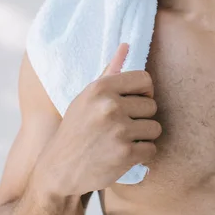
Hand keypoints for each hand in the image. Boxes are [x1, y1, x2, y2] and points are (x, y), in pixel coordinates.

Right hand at [37, 43, 161, 195]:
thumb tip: (126, 45)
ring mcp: (118, 130)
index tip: (133, 103)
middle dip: (141, 118)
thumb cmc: (77, 129)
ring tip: (121, 141)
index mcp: (101, 88)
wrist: (59, 169)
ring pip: (155, 128)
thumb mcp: (87, 97)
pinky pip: (152, 149)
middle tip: (120, 127)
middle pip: (152, 105)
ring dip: (143, 137)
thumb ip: (110, 72)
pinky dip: (141, 155)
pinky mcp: (125, 154)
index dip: (144, 92)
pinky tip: (123, 155)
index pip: (145, 79)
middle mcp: (110, 106)